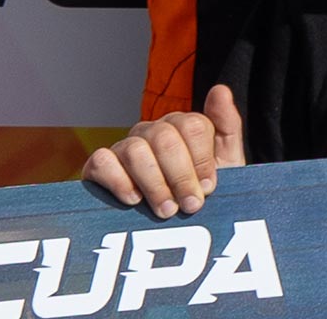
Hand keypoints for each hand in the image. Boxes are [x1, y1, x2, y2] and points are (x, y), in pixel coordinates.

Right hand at [83, 87, 244, 214]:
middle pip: (165, 138)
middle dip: (180, 176)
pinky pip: (101, 161)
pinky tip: (133, 201)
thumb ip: (227, 126)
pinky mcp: (100, 167)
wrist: (173, 237)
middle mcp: (152, 132)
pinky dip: (118, 181)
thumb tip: (220, 90)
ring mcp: (125, 147)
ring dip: (154, 184)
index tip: (208, 189)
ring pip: (136, 150)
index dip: (203, 160)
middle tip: (190, 206)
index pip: (192, 126)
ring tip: (166, 211)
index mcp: (181, 127)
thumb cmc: (198, 197)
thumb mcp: (224, 166)